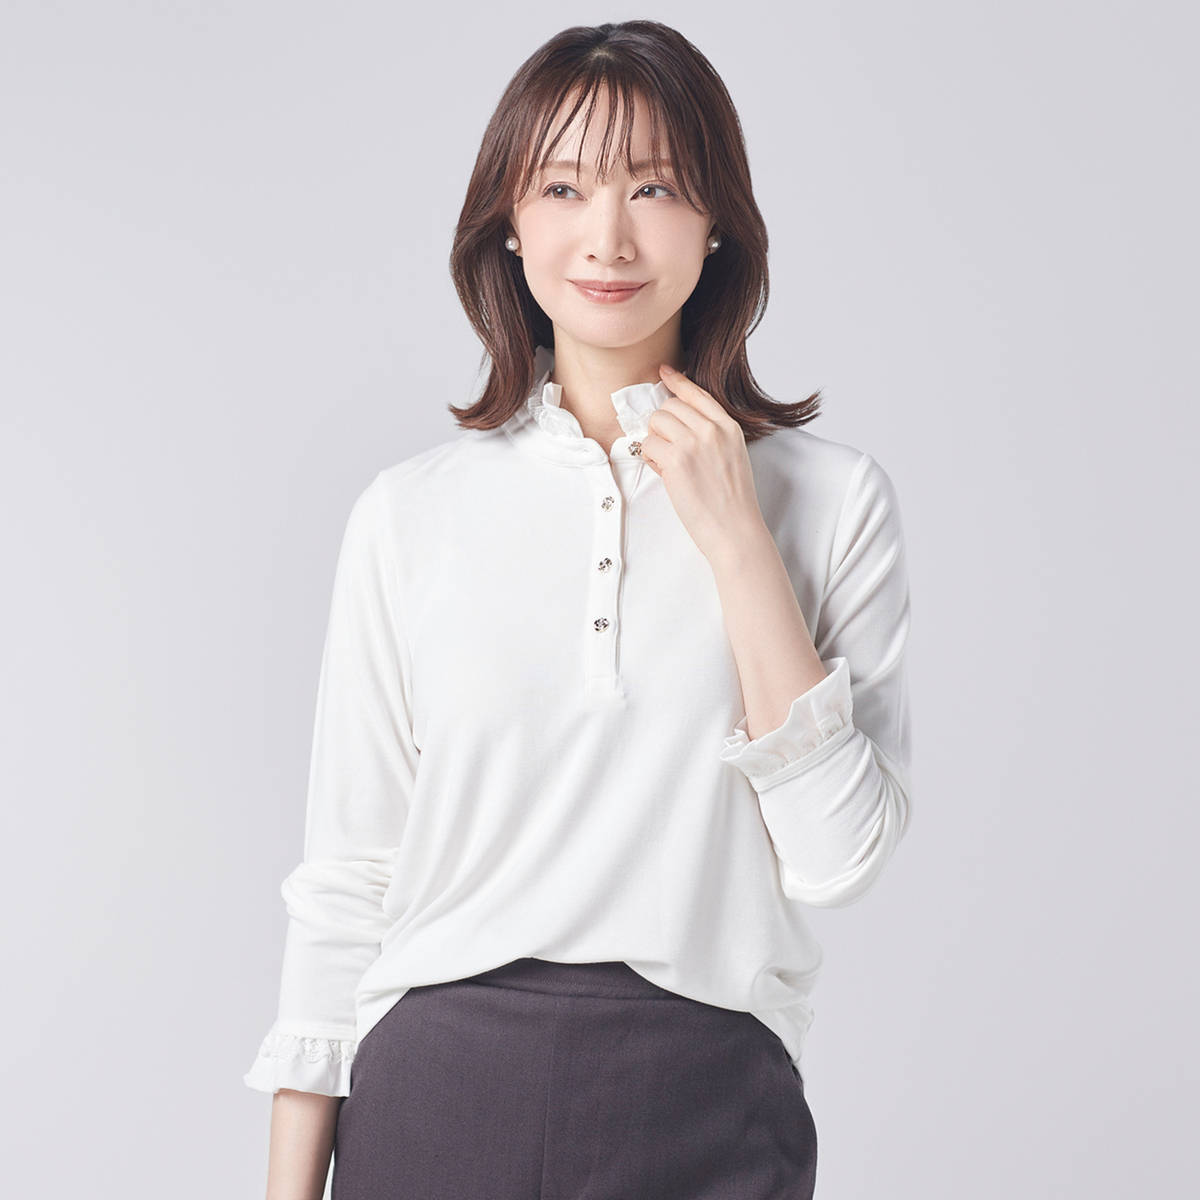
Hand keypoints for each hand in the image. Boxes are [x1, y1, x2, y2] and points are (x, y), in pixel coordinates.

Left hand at [640, 364, 768, 564]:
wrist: (735, 530)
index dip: (677, 381)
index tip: (664, 371)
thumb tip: (676, 423)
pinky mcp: (676, 459)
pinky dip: (650, 459)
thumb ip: (711, 436)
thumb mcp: (731, 457)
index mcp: (729, 427)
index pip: (698, 394)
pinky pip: (647, 444)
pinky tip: (665, 473)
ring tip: (668, 464)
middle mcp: (712, 430)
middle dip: (662, 427)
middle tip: (669, 451)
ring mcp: (694, 443)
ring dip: (655, 442)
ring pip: (656, 422)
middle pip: (669, 407)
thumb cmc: (732, 502)